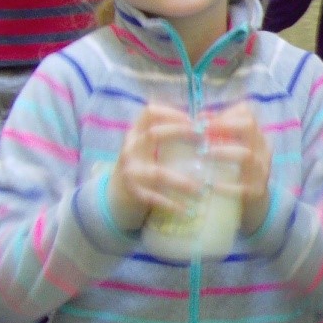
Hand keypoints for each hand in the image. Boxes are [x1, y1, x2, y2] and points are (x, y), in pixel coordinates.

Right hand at [107, 106, 202, 232]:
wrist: (116, 195)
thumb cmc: (145, 165)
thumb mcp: (150, 147)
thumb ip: (170, 137)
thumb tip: (207, 124)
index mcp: (136, 133)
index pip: (149, 113)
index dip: (171, 113)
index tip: (193, 120)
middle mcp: (130, 148)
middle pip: (153, 134)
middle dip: (179, 133)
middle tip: (203, 139)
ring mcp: (130, 171)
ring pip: (157, 173)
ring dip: (182, 181)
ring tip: (201, 188)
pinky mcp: (132, 192)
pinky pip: (154, 198)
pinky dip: (172, 204)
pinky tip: (187, 210)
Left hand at [206, 103, 273, 233]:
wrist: (255, 203)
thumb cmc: (236, 170)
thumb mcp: (233, 148)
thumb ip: (218, 133)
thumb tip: (198, 118)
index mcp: (256, 136)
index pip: (246, 115)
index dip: (223, 114)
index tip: (201, 120)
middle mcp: (262, 150)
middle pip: (249, 127)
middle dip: (222, 126)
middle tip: (201, 133)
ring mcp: (261, 171)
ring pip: (246, 155)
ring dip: (222, 152)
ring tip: (203, 154)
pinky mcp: (256, 192)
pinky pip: (243, 187)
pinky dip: (225, 186)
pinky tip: (210, 186)